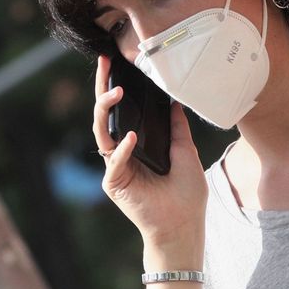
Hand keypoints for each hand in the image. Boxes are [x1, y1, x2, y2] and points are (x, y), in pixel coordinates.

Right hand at [94, 53, 208, 251]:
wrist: (184, 226)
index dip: (117, 87)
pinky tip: (131, 137)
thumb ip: (178, 128)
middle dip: (103, 88)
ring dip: (106, 110)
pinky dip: (122, 149)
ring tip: (115, 93)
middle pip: (106, 115)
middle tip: (105, 64)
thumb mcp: (186, 152)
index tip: (116, 62)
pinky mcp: (114, 183)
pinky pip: (114, 161)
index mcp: (137, 143)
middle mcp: (122, 152)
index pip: (122, 110)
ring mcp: (115, 167)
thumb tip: (175, 101)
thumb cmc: (187, 194)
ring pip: (101, 132)